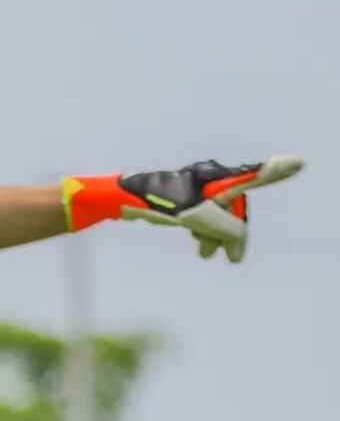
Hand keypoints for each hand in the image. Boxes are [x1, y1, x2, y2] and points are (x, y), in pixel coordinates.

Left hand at [63, 155, 303, 262]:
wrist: (121, 200)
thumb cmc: (158, 203)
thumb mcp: (200, 219)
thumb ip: (228, 230)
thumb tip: (239, 246)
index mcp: (218, 178)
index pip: (254, 176)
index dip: (276, 172)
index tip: (298, 163)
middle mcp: (210, 179)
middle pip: (235, 207)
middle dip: (232, 231)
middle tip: (227, 257)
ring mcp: (197, 188)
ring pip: (218, 215)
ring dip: (215, 235)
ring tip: (204, 253)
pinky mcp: (183, 197)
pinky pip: (203, 216)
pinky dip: (203, 230)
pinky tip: (198, 245)